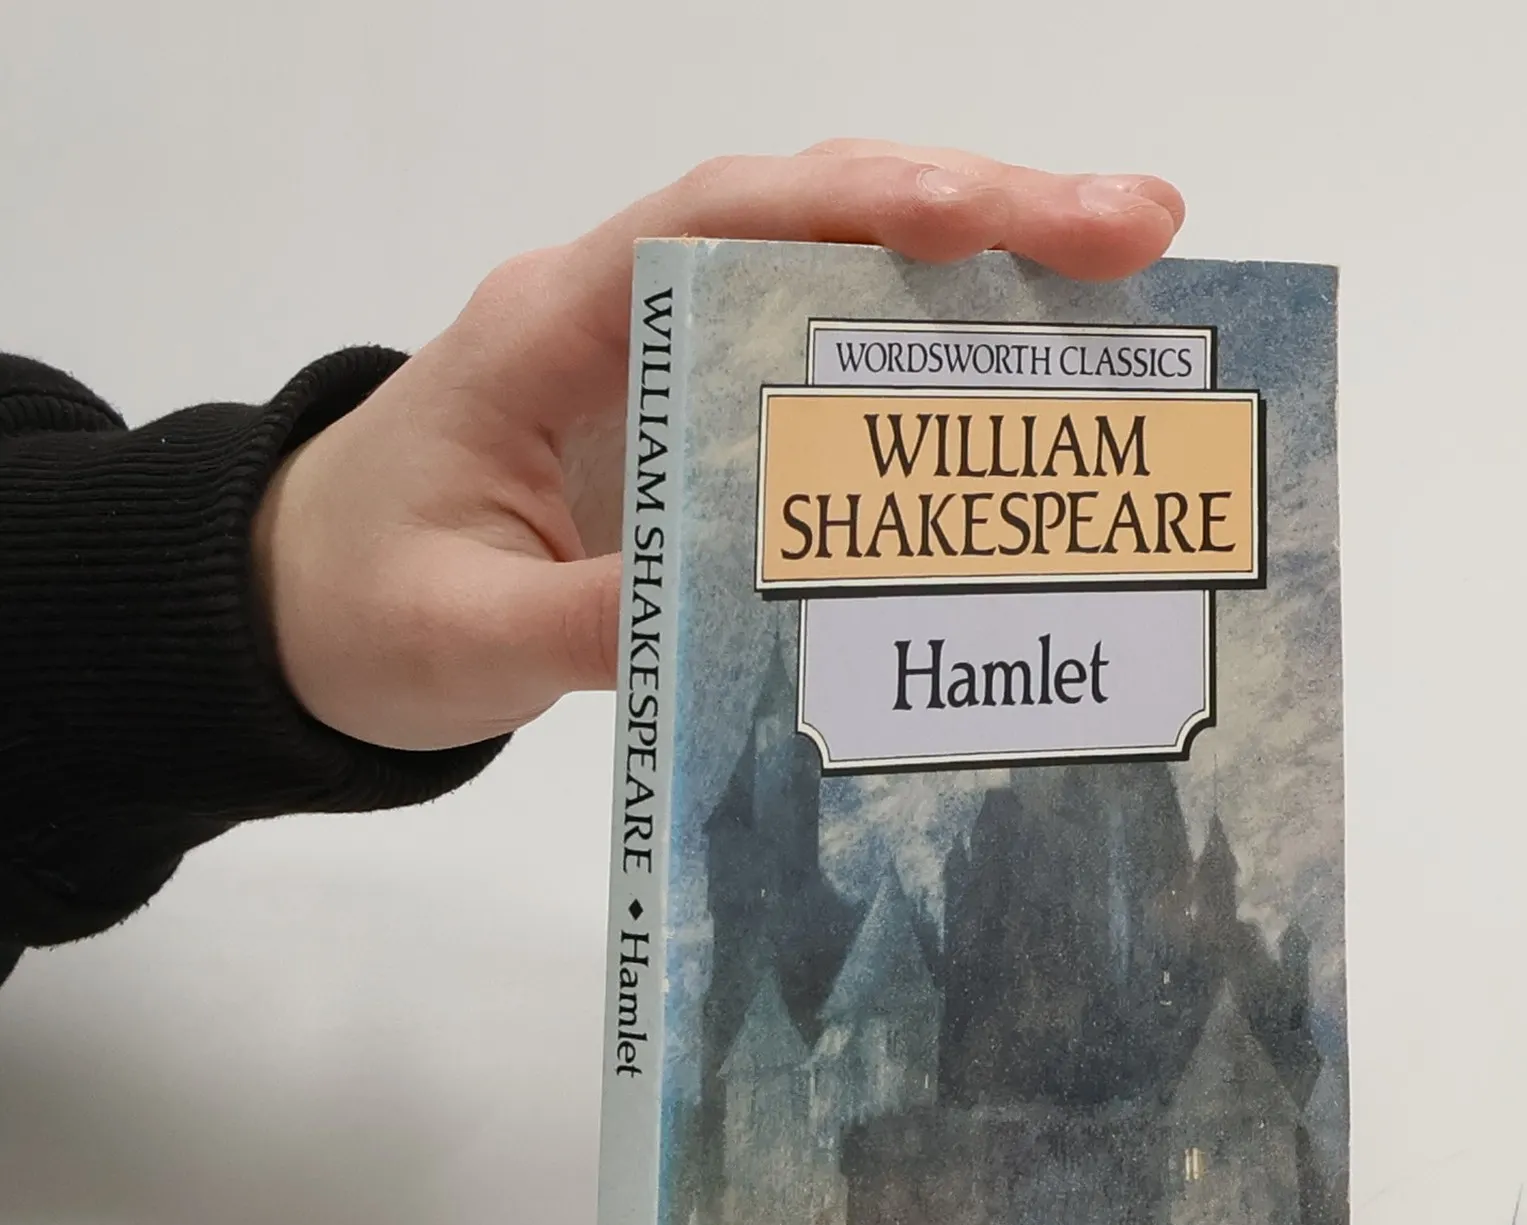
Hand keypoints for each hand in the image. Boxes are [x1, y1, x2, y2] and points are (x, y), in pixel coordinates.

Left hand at [252, 141, 1184, 751]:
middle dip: (975, 209)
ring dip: (980, 264)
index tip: (987, 214)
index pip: (717, 222)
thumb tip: (741, 615)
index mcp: (554, 328)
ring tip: (1127, 276)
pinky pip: (830, 363)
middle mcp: (626, 315)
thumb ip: (584, 626)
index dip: (856, 204)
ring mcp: (672, 362)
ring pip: (837, 270)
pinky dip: (931, 356)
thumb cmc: (360, 607)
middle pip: (811, 215)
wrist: (305, 616)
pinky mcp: (701, 423)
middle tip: (1137, 229)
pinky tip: (1029, 376)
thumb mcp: (459, 634)